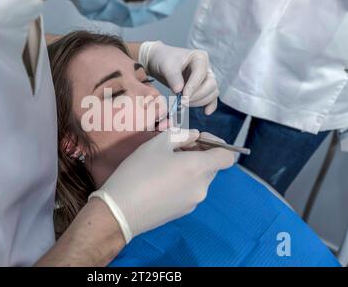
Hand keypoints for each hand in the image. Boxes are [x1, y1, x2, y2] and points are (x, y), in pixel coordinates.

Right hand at [89, 129, 234, 242]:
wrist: (120, 210)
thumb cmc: (138, 172)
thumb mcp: (157, 143)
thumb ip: (181, 135)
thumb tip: (194, 136)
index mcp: (198, 168)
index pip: (227, 156)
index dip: (217, 144)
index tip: (198, 139)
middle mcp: (201, 187)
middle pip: (212, 166)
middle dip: (199, 154)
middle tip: (176, 148)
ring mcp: (193, 202)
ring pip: (199, 179)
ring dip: (190, 168)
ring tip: (165, 165)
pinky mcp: (182, 212)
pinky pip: (189, 191)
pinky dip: (182, 183)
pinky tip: (160, 182)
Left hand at [139, 41, 218, 114]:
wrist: (161, 63)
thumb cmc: (164, 60)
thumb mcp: (166, 66)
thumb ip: (173, 77)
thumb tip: (179, 91)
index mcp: (200, 58)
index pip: (201, 74)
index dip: (193, 87)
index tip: (183, 97)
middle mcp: (207, 68)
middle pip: (211, 85)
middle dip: (197, 96)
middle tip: (182, 102)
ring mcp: (207, 79)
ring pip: (212, 92)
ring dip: (199, 101)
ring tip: (183, 105)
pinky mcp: (204, 88)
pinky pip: (212, 98)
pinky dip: (210, 105)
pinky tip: (205, 112)